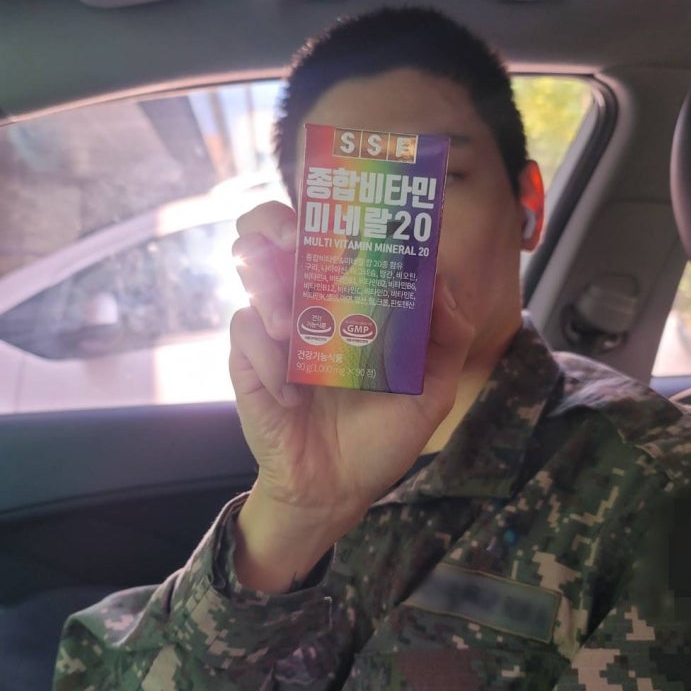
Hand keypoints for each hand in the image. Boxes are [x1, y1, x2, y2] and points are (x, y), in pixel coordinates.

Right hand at [229, 201, 473, 583]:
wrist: (338, 490)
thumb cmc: (381, 435)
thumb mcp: (429, 388)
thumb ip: (446, 335)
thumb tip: (440, 278)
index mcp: (350, 304)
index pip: (333, 240)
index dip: (334, 211)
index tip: (353, 201)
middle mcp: (307, 307)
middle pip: (273, 238)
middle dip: (276, 224)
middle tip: (292, 238)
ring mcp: (274, 333)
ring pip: (251, 275)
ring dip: (268, 289)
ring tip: (289, 325)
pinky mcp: (249, 364)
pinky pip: (244, 332)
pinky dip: (265, 357)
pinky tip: (291, 395)